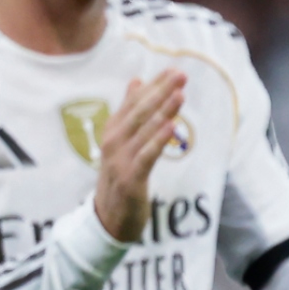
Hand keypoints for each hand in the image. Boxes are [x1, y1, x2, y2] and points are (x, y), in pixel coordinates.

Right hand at [94, 71, 186, 242]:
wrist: (107, 219)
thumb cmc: (119, 176)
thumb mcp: (122, 141)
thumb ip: (129, 112)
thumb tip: (137, 80)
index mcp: (114, 130)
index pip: (134, 102)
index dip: (154, 86)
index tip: (173, 70)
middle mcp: (114, 142)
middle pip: (139, 112)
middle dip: (160, 92)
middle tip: (181, 75)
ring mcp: (120, 160)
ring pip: (143, 131)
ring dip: (162, 112)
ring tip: (179, 94)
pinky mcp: (129, 179)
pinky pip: (145, 157)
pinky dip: (157, 141)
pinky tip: (171, 127)